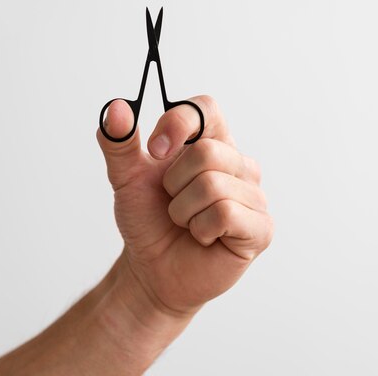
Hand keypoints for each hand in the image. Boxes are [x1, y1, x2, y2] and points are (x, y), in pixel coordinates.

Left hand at [97, 95, 272, 316]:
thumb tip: (116, 108)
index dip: (178, 124)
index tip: (154, 150)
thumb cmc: (148, 221)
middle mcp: (239, 164)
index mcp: (212, 142)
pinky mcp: (261, 228)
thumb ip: (118, 141)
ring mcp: (254, 196)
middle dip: (174, 184)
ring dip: (183, 212)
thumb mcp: (125, 177)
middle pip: (207, 152)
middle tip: (173, 202)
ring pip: (213, 186)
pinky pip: (226, 214)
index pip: (205, 108)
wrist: (153, 270)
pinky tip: (204, 238)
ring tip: (187, 223)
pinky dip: (201, 230)